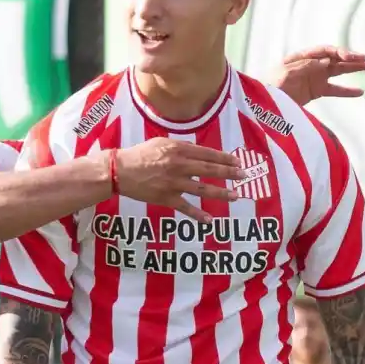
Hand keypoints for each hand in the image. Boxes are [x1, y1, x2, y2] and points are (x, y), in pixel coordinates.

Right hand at [114, 138, 246, 222]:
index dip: (224, 158)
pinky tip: (209, 220)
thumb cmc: (140, 154)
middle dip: (229, 173)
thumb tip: (198, 151)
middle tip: (243, 176)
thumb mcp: (161, 143)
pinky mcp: (166, 198)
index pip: (207, 153)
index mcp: (178, 150)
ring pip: (203, 189)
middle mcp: (179, 166)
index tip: (237, 161)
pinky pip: (186, 207)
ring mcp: (174, 183)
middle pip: (209, 170)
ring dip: (221, 193)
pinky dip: (198, 215)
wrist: (121, 171)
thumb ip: (181, 147)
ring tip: (235, 196)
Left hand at [271, 46, 364, 106]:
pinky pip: (333, 90)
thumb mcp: (286, 74)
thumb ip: (306, 67)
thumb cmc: (270, 86)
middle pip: (333, 59)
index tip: (350, 57)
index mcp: (300, 58)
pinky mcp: (314, 92)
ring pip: (336, 71)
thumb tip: (326, 62)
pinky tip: (359, 92)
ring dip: (352, 69)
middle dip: (349, 58)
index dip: (338, 52)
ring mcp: (313, 78)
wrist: (262, 106)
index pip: (324, 51)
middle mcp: (309, 65)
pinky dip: (346, 91)